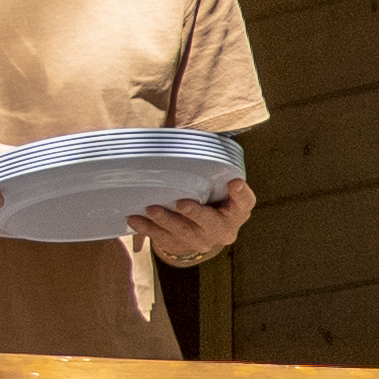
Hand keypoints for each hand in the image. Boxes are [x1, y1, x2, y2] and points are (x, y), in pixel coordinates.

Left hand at [134, 173, 252, 268]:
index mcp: (238, 210)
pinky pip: (162, 238)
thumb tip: (185, 133)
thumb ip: (213, 167)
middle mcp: (223, 229)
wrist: (204, 230)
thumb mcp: (220, 185)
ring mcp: (201, 241)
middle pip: (210, 223)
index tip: (235, 183)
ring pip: (183, 232)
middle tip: (182, 203)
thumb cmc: (213, 198)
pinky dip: (147, 228)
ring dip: (166, 220)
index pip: (244, 201)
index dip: (240, 194)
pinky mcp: (181, 246)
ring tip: (151, 209)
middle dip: (195, 214)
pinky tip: (134, 219)